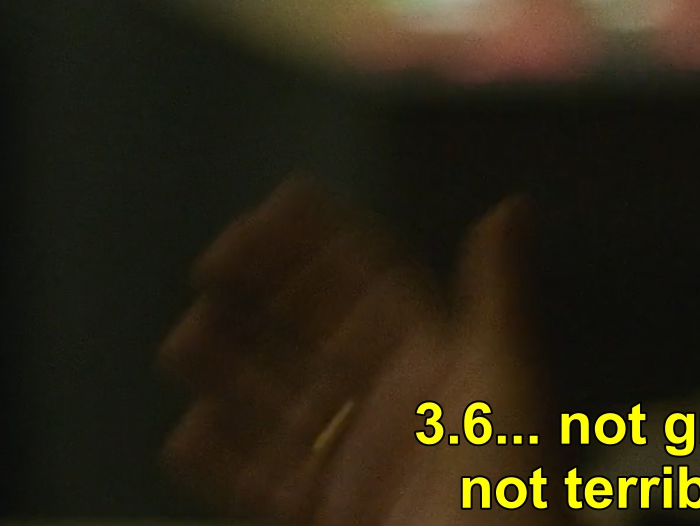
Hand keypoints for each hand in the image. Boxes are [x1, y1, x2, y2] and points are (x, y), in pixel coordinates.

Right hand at [160, 177, 556, 524]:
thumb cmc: (512, 495)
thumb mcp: (508, 383)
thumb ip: (499, 294)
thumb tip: (512, 210)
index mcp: (444, 366)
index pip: (374, 286)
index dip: (326, 244)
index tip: (276, 205)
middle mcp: (399, 411)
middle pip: (318, 335)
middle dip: (267, 293)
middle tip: (214, 257)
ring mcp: (361, 467)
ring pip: (281, 403)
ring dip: (231, 367)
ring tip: (187, 334)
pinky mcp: (331, 518)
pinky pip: (264, 480)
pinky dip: (224, 456)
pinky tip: (189, 431)